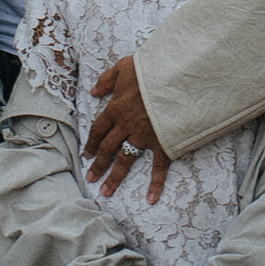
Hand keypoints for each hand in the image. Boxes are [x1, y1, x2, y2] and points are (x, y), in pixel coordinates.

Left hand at [87, 56, 169, 201]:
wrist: (178, 76)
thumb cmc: (151, 68)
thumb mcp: (124, 66)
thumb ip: (107, 79)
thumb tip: (93, 91)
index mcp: (116, 108)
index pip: (98, 129)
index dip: (91, 142)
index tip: (86, 154)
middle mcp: (126, 126)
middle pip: (107, 149)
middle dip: (97, 165)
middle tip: (91, 177)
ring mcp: (144, 136)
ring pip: (125, 161)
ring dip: (114, 178)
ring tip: (106, 191)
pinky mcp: (162, 143)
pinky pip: (158, 167)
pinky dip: (155, 184)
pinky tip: (150, 199)